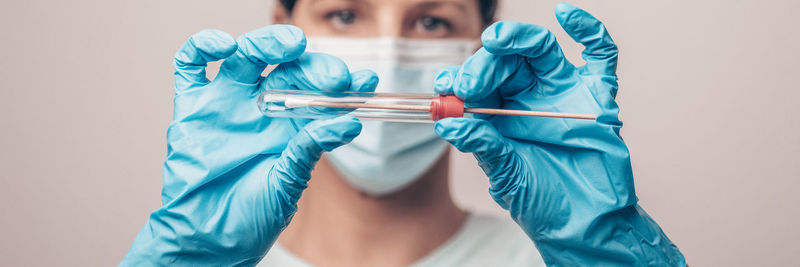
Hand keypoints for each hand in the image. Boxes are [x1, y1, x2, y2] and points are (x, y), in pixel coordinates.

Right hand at [121, 25, 376, 265]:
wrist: (206, 240)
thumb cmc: (249, 216)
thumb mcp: (288, 182)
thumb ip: (310, 149)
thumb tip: (349, 122)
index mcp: (290, 124)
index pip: (319, 91)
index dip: (343, 82)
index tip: (365, 81)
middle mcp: (260, 108)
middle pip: (289, 66)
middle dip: (315, 65)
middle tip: (334, 77)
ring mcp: (226, 103)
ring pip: (247, 54)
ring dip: (269, 42)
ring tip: (291, 46)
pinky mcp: (192, 106)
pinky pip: (192, 64)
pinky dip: (204, 46)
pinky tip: (226, 46)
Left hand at [433, 3, 684, 265]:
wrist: (586, 224)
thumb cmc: (543, 202)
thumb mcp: (506, 175)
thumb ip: (483, 145)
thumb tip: (448, 122)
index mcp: (499, 114)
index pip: (476, 83)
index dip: (460, 79)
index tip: (449, 88)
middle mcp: (528, 97)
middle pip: (504, 61)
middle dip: (484, 64)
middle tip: (472, 81)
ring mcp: (563, 93)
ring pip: (539, 49)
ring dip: (517, 38)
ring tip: (497, 40)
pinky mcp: (598, 96)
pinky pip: (599, 55)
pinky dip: (589, 29)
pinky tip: (567, 13)